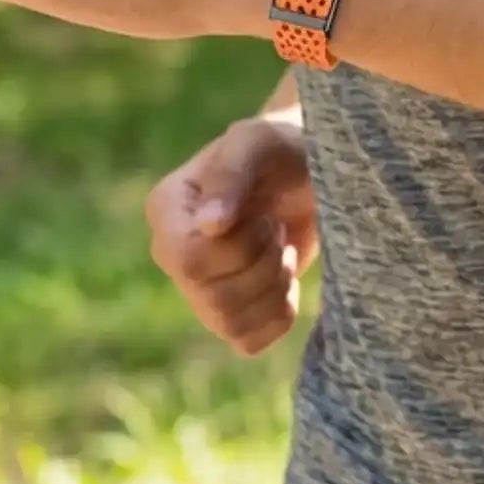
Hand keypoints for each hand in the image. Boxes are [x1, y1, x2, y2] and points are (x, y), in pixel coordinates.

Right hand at [145, 117, 317, 356]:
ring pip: (230, 324)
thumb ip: (232, 174)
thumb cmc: (286, 148)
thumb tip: (209, 227)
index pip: (190, 261)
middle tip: (278, 231)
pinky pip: (249, 341)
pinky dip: (279, 314)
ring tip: (282, 251)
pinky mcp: (231, 312)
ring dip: (274, 288)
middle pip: (214, 299)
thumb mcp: (261, 142)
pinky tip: (286, 279)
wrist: (316, 172)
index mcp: (167, 209)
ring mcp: (199, 287)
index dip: (240, 248)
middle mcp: (173, 253)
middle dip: (263, 266)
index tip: (264, 215)